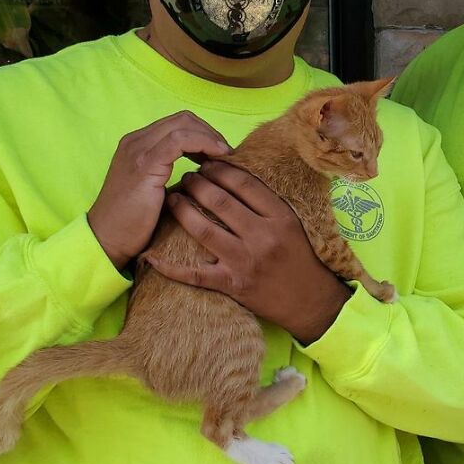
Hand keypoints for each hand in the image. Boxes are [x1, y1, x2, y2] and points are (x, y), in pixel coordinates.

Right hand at [87, 113, 231, 269]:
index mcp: (137, 144)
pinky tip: (216, 158)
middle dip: (210, 132)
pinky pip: (180, 140)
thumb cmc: (132, 221)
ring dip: (210, 137)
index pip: (177, 123)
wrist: (107, 238)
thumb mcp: (153, 187)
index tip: (220, 153)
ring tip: (224, 156)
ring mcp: (138, 150)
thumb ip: (170, 170)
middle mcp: (135, 141)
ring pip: (183, 125)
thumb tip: (205, 168)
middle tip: (226, 153)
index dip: (203, 133)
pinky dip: (203, 144)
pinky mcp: (145, 163)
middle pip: (183, 119)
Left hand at [145, 160, 350, 343]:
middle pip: (221, 202)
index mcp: (279, 217)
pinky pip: (195, 274)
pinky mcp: (232, 285)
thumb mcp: (292, 224)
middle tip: (187, 176)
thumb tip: (235, 176)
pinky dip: (170, 267)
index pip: (244, 184)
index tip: (207, 162)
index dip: (221, 169)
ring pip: (204, 230)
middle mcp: (262, 237)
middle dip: (198, 184)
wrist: (311, 301)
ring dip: (182, 210)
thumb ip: (267, 203)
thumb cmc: (300, 257)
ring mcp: (245, 261)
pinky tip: (152, 255)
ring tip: (172, 197)